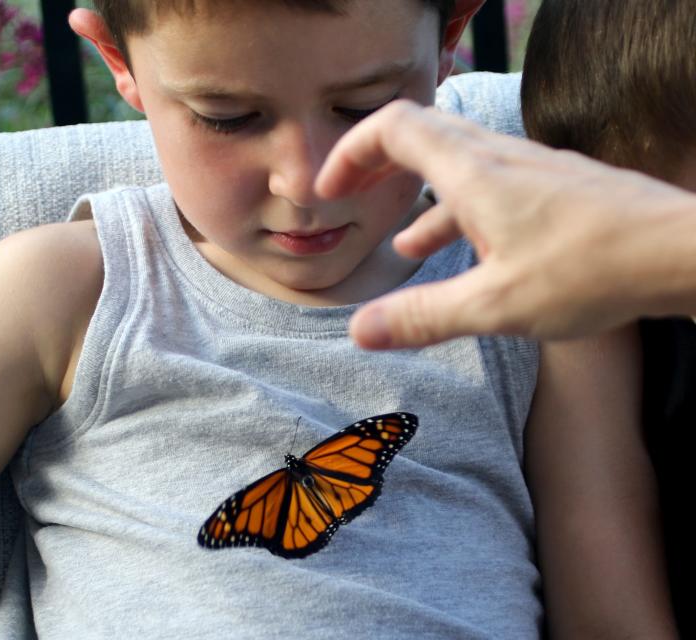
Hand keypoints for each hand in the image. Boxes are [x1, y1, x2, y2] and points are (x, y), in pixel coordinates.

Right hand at [315, 100, 695, 348]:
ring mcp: (530, 171)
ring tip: (400, 244)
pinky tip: (462, 255)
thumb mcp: (494, 304)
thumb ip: (422, 316)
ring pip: (458, 166)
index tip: (331, 190)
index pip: (393, 128)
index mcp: (472, 171)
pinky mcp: (555, 191)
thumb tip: (359, 332)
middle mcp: (498, 157)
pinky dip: (462, 214)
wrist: (682, 252)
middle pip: (422, 137)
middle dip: (378, 166)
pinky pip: (492, 189)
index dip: (351, 153)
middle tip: (350, 195)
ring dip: (420, 196)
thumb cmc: (591, 269)